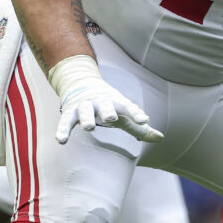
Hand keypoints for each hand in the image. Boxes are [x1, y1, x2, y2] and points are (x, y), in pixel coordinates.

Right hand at [48, 55, 163, 144]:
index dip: (136, 113)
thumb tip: (161, 138)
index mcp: (116, 102)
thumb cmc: (108, 104)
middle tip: (111, 118)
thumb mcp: (123, 113)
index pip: (128, 106)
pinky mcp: (70, 112)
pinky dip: (63, 129)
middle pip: (105, 105)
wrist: (81, 83)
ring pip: (85, 111)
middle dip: (108, 111)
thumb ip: (140, 128)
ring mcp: (84, 106)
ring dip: (87, 118)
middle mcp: (100, 102)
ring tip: (89, 127)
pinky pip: (65, 121)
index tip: (144, 120)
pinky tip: (61, 140)